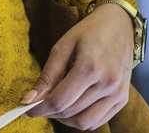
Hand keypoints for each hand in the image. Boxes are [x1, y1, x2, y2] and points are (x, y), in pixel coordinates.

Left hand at [22, 0, 134, 128]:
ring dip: (64, 119)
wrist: (119, 25)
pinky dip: (81, 119)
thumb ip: (47, 76)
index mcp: (90, 68)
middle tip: (36, 105)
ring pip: (85, 122)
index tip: (25, 109)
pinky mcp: (123, 100)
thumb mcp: (62, 47)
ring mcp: (118, 94)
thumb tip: (29, 99)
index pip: (60, 100)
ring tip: (53, 106)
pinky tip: (71, 107)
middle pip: (71, 112)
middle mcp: (108, 84)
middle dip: (49, 113)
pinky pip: (98, 120)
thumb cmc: (87, 33)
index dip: (39, 108)